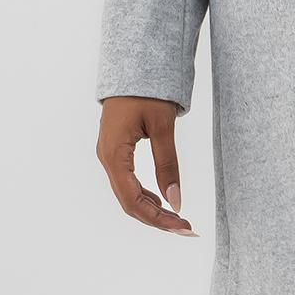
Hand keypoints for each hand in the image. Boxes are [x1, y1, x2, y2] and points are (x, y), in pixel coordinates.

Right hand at [97, 96, 196, 232]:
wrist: (132, 66)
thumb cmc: (147, 91)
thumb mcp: (162, 126)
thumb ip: (168, 164)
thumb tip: (176, 201)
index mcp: (114, 154)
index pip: (132, 200)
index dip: (157, 219)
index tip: (183, 227)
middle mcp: (107, 158)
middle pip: (129, 202)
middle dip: (158, 220)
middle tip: (188, 228)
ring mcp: (110, 156)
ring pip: (128, 194)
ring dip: (153, 210)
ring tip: (180, 219)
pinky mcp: (116, 151)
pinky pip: (128, 182)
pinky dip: (146, 196)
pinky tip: (164, 202)